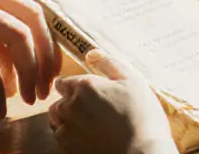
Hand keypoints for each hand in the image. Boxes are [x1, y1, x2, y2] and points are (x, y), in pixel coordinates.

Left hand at [49, 50, 176, 153]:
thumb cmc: (142, 116)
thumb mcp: (132, 81)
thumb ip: (109, 64)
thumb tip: (91, 54)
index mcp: (83, 87)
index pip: (62, 82)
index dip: (73, 86)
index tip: (86, 92)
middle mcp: (69, 108)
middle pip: (57, 103)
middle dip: (68, 104)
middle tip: (91, 111)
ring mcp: (67, 131)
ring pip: (57, 123)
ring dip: (67, 122)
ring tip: (89, 126)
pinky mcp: (69, 151)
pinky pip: (62, 141)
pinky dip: (71, 139)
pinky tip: (90, 139)